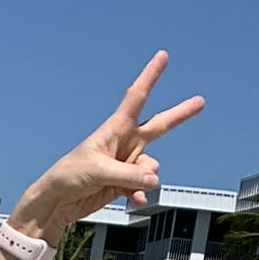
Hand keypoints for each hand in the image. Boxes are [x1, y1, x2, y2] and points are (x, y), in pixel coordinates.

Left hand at [13, 52, 204, 241]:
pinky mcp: (124, 184)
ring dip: (144, 178)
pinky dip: (141, 194)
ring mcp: (126, 164)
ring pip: (151, 167)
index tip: (163, 56)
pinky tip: (136, 202)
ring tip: (125, 187)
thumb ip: (129, 176)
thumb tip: (154, 180)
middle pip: (159, 125)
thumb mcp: (99, 172)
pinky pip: (143, 187)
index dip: (150, 76)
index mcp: (115, 128)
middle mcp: (125, 143)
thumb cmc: (69, 176)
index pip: (137, 96)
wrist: (57, 202)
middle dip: (180, 114)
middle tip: (201, 101)